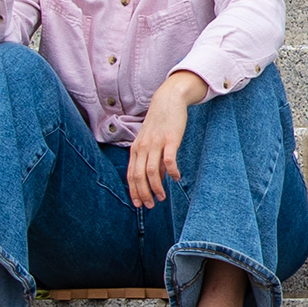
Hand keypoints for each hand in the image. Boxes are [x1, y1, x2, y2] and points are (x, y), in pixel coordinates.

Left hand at [124, 74, 199, 207]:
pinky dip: (171, 172)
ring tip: (161, 198)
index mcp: (136, 149)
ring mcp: (156, 143)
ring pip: (151, 171)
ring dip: (156, 188)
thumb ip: (151, 159)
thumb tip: (155, 180)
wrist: (168, 100)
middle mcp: (143, 147)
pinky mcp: (170, 140)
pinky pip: (169, 160)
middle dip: (143, 194)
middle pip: (139, 176)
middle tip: (150, 206)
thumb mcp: (151, 141)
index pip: (131, 175)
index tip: (139, 204)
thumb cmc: (160, 123)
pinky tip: (176, 177)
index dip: (134, 191)